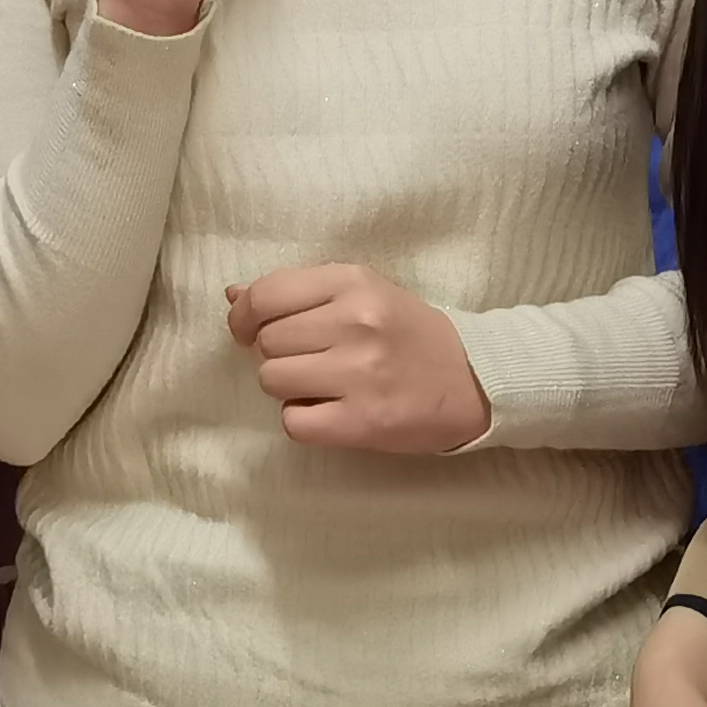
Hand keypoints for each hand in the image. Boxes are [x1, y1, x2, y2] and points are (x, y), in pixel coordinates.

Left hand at [223, 262, 488, 451]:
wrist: (474, 379)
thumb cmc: (408, 333)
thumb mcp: (363, 293)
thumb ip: (299, 291)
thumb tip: (232, 296)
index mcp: (353, 283)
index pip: (267, 295)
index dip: (245, 317)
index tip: (246, 331)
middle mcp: (355, 323)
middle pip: (267, 342)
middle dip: (278, 354)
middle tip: (311, 359)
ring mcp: (359, 374)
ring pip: (273, 381)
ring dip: (289, 388)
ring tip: (323, 385)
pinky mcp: (363, 422)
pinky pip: (294, 423)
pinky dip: (303, 420)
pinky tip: (330, 411)